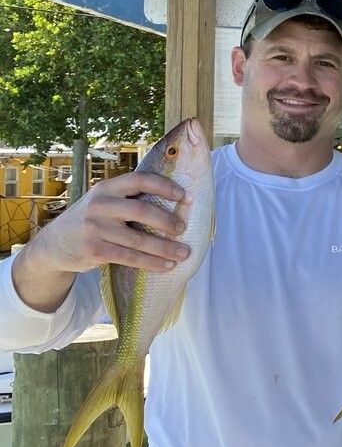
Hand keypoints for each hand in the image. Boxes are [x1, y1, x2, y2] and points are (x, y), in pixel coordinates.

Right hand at [14, 171, 191, 312]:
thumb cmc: (90, 220)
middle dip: (167, 220)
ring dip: (165, 248)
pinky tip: (166, 266)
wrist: (52, 245)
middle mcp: (100, 205)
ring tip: (184, 253)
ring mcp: (95, 228)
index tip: (184, 195)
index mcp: (106, 188)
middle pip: (142, 210)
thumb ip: (127, 199)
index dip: (164, 185)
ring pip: (139, 239)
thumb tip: (175, 203)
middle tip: (183, 228)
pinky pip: (130, 257)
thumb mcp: (102, 201)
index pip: (139, 179)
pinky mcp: (94, 250)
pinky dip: (151, 262)